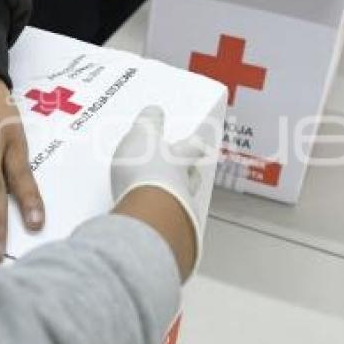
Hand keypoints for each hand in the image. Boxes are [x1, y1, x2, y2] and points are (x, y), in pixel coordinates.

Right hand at [110, 107, 210, 282]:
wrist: (146, 217)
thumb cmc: (146, 174)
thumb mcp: (141, 137)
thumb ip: (148, 123)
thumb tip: (154, 111)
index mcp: (178, 159)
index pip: (191, 147)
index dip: (195, 143)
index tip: (201, 141)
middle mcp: (182, 185)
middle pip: (191, 178)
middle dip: (189, 174)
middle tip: (186, 172)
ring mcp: (176, 211)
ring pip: (181, 203)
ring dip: (174, 200)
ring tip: (162, 200)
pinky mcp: (163, 233)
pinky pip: (165, 226)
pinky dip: (161, 224)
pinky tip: (150, 225)